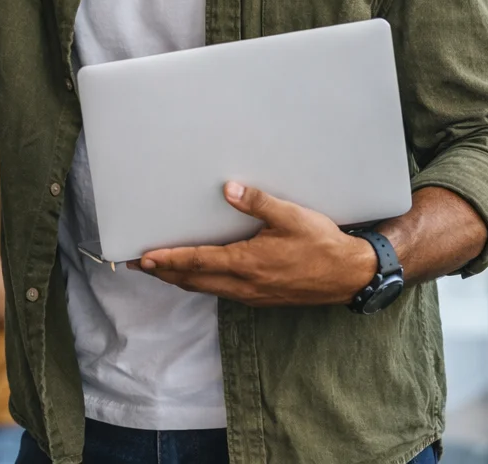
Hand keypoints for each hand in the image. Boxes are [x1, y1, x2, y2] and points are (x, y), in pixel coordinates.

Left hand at [131, 182, 378, 307]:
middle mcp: (244, 284)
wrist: (349, 276)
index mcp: (247, 263)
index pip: (197, 262)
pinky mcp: (260, 297)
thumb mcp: (291, 216)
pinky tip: (196, 276)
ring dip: (179, 280)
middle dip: (163, 272)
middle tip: (137, 264)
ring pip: (205, 288)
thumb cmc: (322, 244)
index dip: (168, 259)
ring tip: (158, 270)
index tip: (144, 257)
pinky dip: (200, 284)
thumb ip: (257, 202)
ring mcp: (252, 294)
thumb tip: (228, 188)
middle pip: (193, 280)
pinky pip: (221, 292)